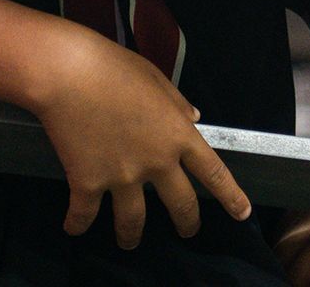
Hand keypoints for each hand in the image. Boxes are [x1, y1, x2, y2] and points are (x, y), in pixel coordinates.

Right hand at [30, 29, 249, 247]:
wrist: (68, 73)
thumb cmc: (112, 67)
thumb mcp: (155, 78)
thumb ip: (177, 102)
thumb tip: (193, 117)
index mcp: (178, 134)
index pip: (214, 172)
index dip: (231, 196)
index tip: (241, 213)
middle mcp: (157, 162)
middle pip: (182, 204)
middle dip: (187, 223)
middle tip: (187, 232)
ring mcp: (123, 176)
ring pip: (134, 221)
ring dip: (131, 236)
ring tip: (129, 242)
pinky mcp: (88, 183)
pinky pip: (84, 214)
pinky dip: (77, 224)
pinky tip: (73, 228)